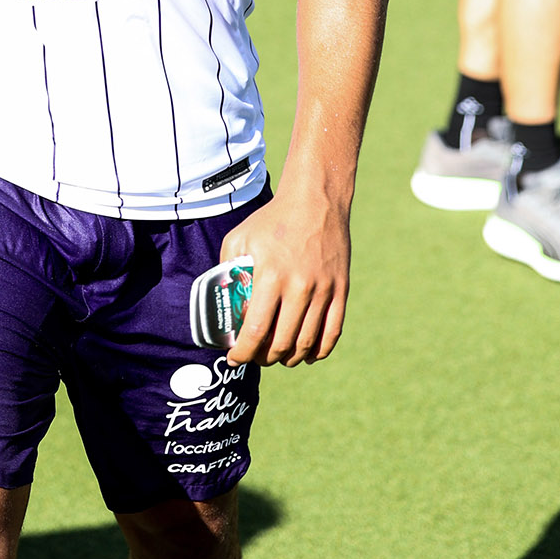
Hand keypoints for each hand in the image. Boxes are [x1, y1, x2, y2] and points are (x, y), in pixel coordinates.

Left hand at [219, 189, 350, 367]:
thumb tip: (220, 297)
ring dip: (289, 358)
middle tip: (255, 357)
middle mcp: (298, 287)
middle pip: (281, 343)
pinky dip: (319, 351)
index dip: (243, 352)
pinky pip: (332, 333)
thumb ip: (227, 267)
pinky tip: (306, 354)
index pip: (255, 330)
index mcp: (270, 275)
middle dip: (264, 358)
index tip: (235, 358)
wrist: (316, 200)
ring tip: (278, 356)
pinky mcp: (340, 290)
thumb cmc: (273, 219)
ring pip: (306, 343)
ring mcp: (323, 290)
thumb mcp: (240, 237)